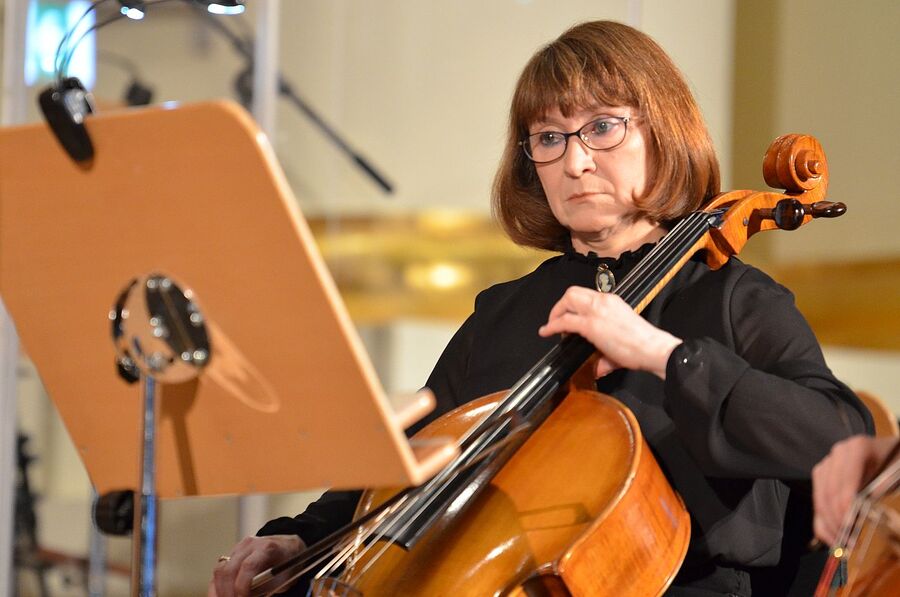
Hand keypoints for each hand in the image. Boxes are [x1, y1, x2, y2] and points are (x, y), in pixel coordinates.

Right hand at [209, 534, 304, 596]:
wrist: (288, 547)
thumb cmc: (288, 564)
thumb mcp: (283, 578)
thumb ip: (264, 588)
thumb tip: (249, 596)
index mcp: (267, 547)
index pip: (248, 566)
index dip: (242, 586)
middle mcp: (250, 544)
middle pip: (229, 568)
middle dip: (228, 592)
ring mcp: (239, 547)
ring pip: (220, 569)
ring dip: (219, 590)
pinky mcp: (232, 553)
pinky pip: (219, 570)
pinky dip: (217, 586)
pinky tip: (220, 595)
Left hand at [538, 286, 681, 379]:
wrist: (652, 348)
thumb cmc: (642, 345)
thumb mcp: (620, 339)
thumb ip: (605, 353)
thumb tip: (597, 367)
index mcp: (611, 301)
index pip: (585, 295)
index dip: (572, 306)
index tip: (568, 318)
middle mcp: (603, 301)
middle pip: (572, 293)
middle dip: (560, 305)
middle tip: (556, 320)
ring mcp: (596, 311)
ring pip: (567, 300)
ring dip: (555, 313)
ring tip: (552, 327)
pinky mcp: (591, 325)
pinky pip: (565, 321)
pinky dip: (552, 325)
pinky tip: (547, 332)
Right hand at [812, 435, 898, 545]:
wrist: (892, 457)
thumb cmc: (897, 465)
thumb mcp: (896, 474)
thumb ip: (881, 487)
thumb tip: (864, 509)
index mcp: (858, 448)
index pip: (846, 479)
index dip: (845, 503)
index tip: (849, 525)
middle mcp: (838, 454)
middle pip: (829, 490)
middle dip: (836, 518)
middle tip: (847, 541)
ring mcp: (828, 465)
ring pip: (820, 497)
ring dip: (829, 524)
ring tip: (842, 543)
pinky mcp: (822, 478)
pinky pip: (817, 502)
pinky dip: (822, 523)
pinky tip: (832, 539)